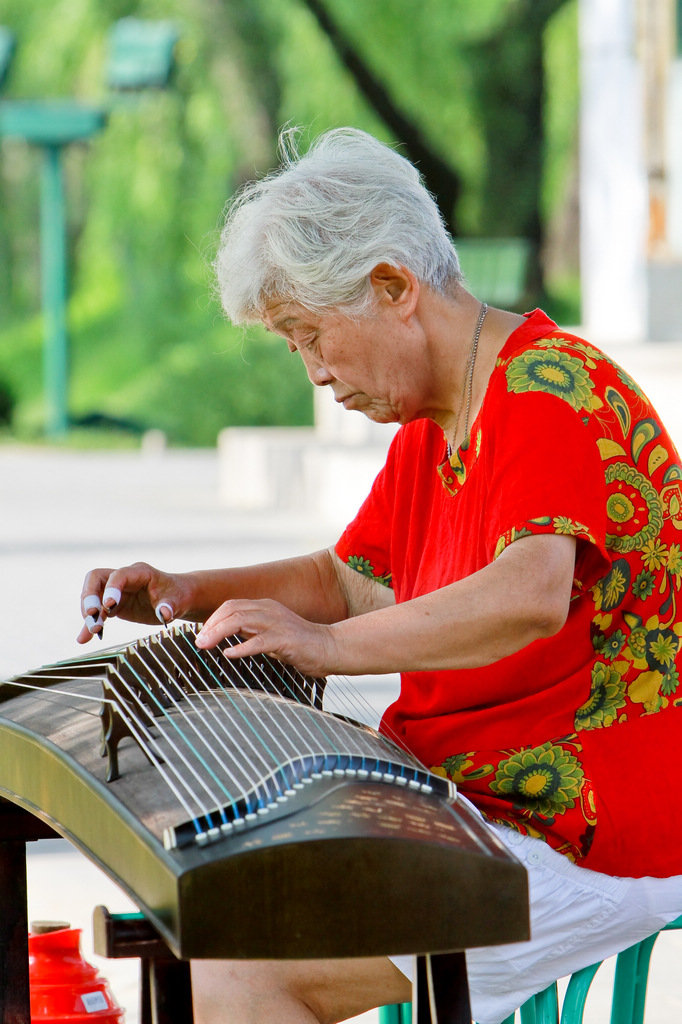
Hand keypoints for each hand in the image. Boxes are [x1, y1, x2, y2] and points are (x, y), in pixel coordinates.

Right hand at [77, 561, 192, 642]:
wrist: (178, 599)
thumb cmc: (178, 595)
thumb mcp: (178, 600)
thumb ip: (169, 606)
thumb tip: (164, 614)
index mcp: (139, 572)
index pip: (119, 574)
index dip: (111, 588)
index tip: (108, 605)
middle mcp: (124, 579)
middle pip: (96, 579)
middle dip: (90, 596)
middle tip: (91, 616)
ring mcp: (116, 591)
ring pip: (93, 595)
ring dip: (88, 613)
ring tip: (90, 632)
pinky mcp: (114, 605)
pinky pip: (97, 612)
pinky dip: (90, 624)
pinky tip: (84, 638)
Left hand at [195, 598, 337, 677]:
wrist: (330, 647)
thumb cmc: (299, 645)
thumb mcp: (269, 634)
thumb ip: (250, 632)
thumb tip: (226, 636)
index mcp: (265, 607)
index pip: (231, 605)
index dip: (213, 618)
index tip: (201, 634)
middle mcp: (269, 610)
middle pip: (232, 609)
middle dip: (211, 625)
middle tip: (198, 641)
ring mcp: (277, 623)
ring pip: (241, 620)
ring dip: (219, 632)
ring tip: (206, 645)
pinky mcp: (286, 639)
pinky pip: (259, 641)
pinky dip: (241, 647)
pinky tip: (229, 653)